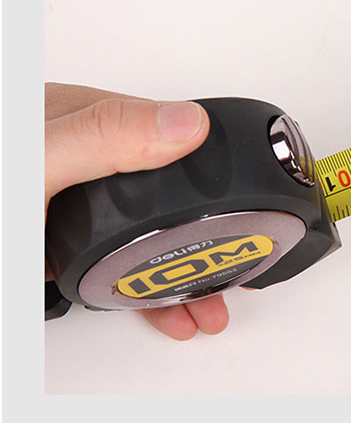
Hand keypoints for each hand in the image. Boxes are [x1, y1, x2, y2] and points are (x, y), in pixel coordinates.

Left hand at [45, 83, 228, 339]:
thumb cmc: (0, 191)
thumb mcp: (36, 159)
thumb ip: (105, 137)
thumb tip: (186, 121)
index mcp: (86, 124)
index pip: (172, 138)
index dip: (214, 173)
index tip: (243, 207)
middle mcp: (87, 163)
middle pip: (170, 197)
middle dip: (209, 238)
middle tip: (235, 267)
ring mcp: (78, 208)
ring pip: (149, 239)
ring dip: (186, 278)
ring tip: (208, 307)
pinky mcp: (65, 246)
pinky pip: (122, 269)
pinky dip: (150, 295)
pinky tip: (166, 312)